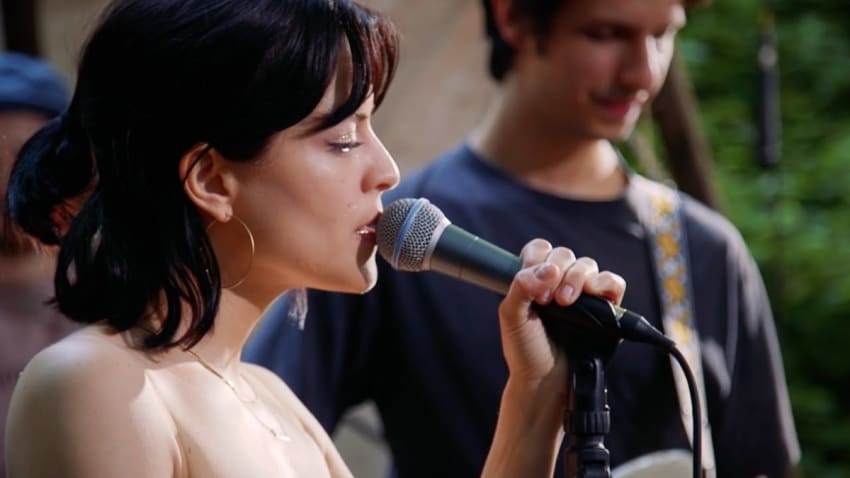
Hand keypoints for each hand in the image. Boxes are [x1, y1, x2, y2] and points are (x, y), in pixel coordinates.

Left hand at [498, 239, 626, 393]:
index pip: (539, 250)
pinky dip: (605, 283)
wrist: (546, 381)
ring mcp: (584, 294)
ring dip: (577, 277)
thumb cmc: (526, 350)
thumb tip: (547, 269)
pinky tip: (593, 293)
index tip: (531, 284)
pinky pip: (613, 283)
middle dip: (556, 271)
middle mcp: (559, 282)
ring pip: (587, 265)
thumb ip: (520, 287)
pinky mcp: (606, 308)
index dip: (535, 259)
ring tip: (566, 302)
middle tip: (546, 300)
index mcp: (535, 280)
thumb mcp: (512, 317)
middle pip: (564, 254)